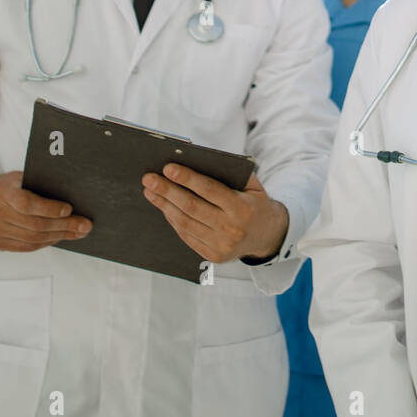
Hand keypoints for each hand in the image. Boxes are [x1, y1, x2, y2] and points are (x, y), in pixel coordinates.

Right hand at [0, 171, 91, 251]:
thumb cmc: (13, 187)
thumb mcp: (24, 178)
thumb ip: (43, 186)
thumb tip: (77, 197)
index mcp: (3, 191)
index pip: (26, 204)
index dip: (49, 208)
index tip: (69, 209)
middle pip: (35, 225)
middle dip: (64, 225)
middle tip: (85, 225)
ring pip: (34, 238)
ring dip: (60, 236)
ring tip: (78, 232)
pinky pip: (28, 247)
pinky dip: (47, 242)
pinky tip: (60, 236)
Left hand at [141, 164, 288, 263]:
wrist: (267, 236)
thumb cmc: (254, 203)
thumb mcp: (252, 186)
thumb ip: (231, 173)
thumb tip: (197, 160)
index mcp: (242, 207)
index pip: (210, 190)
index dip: (188, 178)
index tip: (168, 168)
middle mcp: (231, 228)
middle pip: (192, 207)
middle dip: (167, 191)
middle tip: (149, 178)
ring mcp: (221, 245)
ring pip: (184, 222)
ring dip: (164, 205)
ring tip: (151, 191)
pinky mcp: (212, 255)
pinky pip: (186, 235)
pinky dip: (172, 219)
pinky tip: (164, 206)